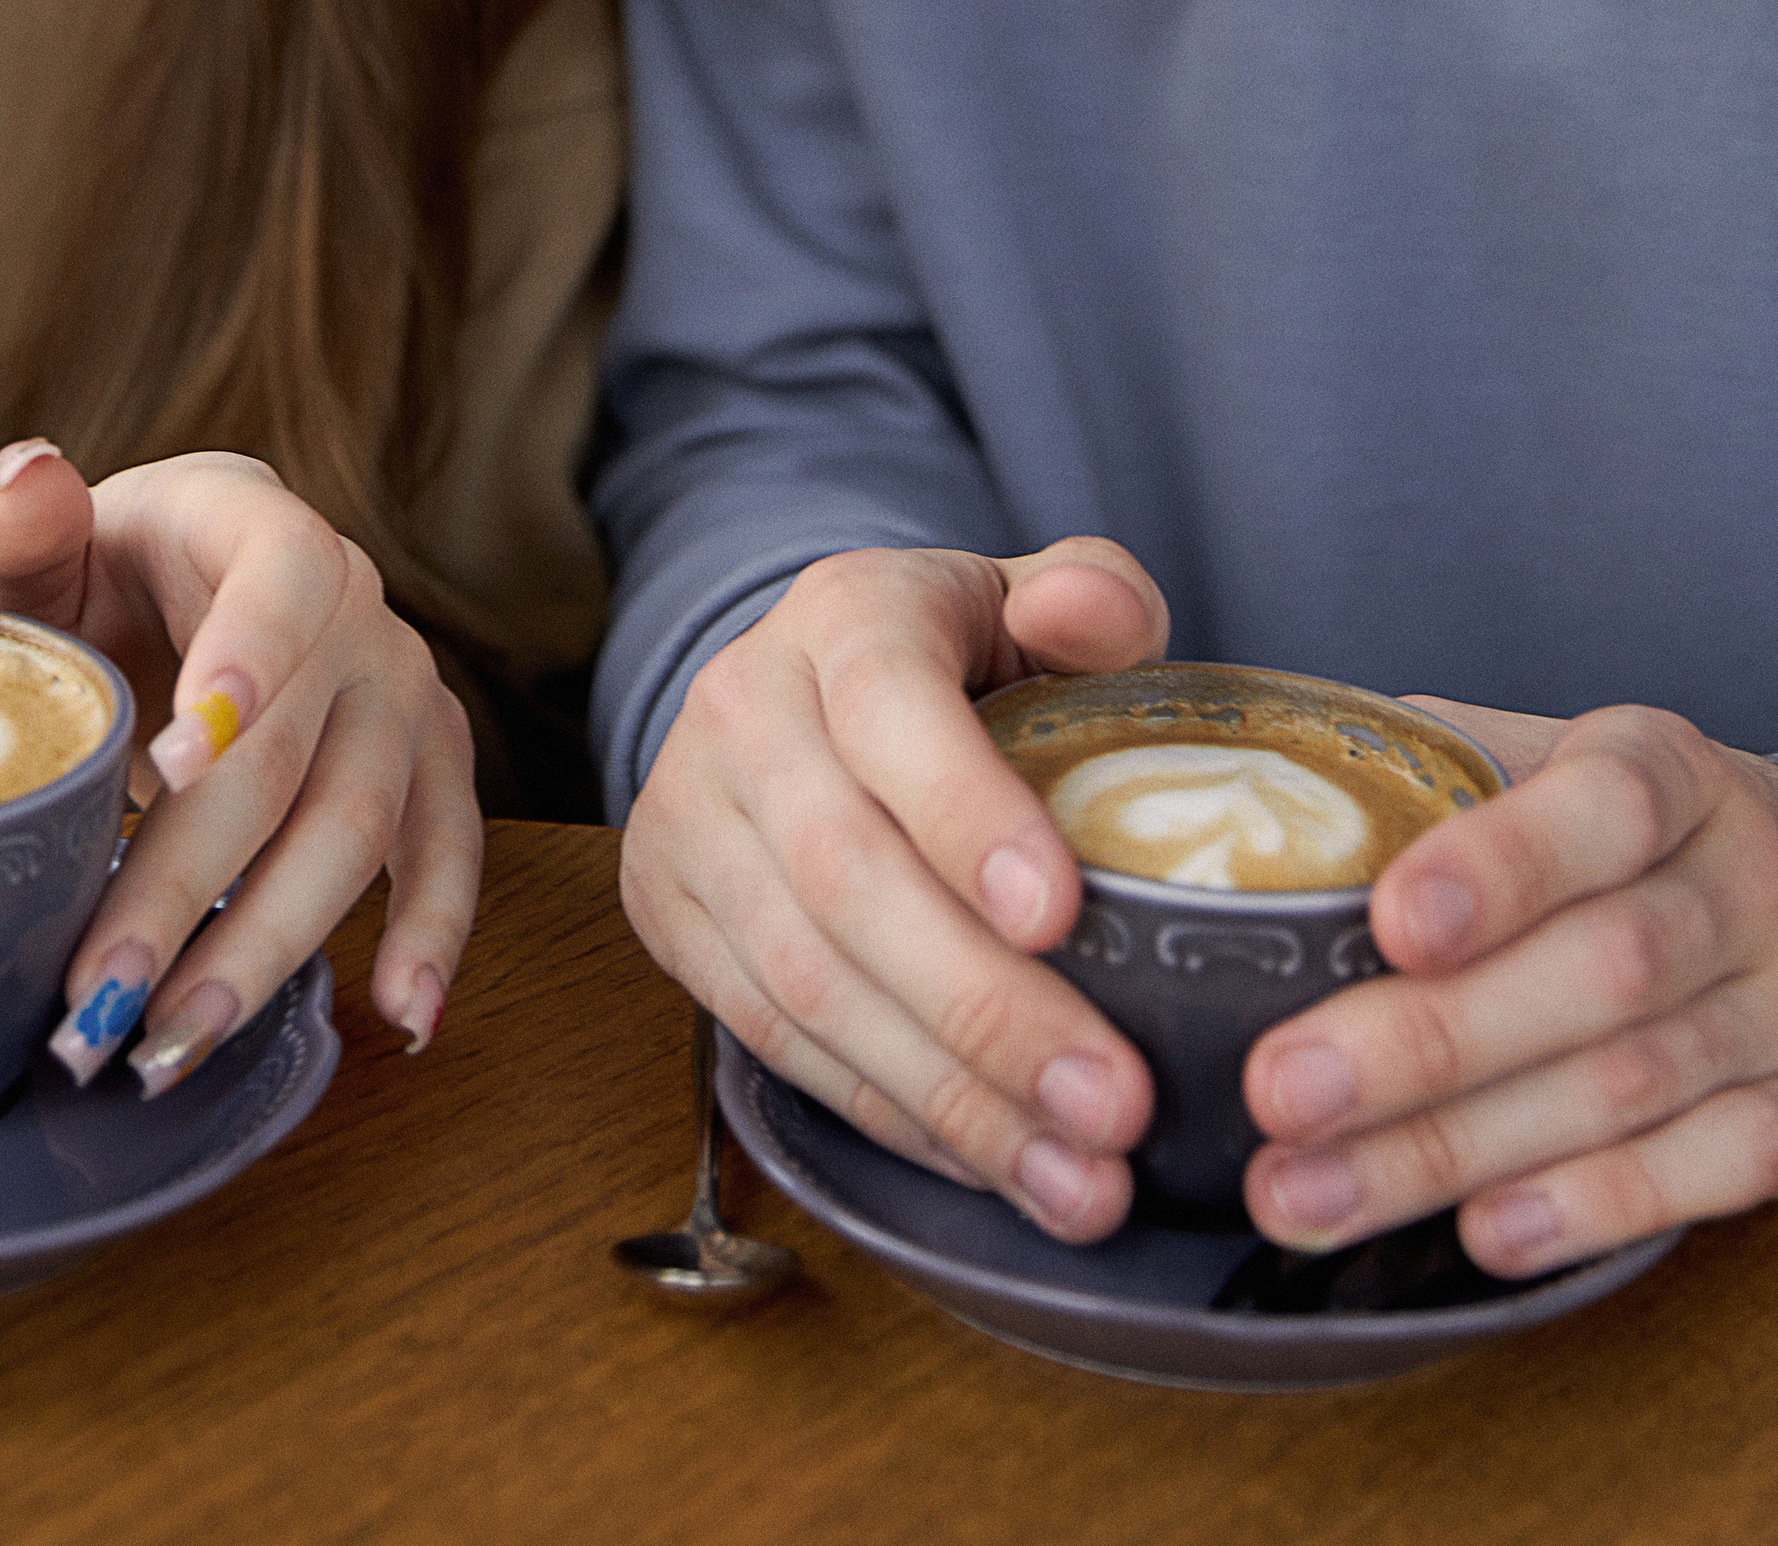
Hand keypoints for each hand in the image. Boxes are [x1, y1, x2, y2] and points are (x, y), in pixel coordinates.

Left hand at [0, 441, 479, 1092]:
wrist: (176, 594)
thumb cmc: (96, 577)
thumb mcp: (43, 553)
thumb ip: (24, 528)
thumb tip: (24, 469)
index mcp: (257, 523)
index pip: (281, 577)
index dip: (245, 659)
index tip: (179, 757)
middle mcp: (355, 602)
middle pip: (294, 750)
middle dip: (194, 881)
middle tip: (104, 991)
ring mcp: (401, 686)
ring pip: (362, 823)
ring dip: (273, 941)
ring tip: (179, 1038)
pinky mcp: (427, 761)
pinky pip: (450, 846)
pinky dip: (434, 932)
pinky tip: (401, 1017)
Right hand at [620, 539, 1168, 1238]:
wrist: (806, 691)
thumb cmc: (957, 661)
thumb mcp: (1032, 602)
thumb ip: (1093, 598)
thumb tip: (1091, 615)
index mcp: (844, 614)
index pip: (891, 706)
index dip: (967, 814)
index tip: (1062, 917)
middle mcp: (742, 707)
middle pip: (845, 874)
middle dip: (984, 1007)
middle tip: (1115, 1105)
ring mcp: (687, 815)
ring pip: (804, 980)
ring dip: (947, 1097)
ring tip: (1078, 1179)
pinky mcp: (662, 913)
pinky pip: (772, 1038)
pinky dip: (889, 1115)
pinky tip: (990, 1163)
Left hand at [1243, 698, 1777, 1275]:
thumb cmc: (1610, 827)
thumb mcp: (1542, 760)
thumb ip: (1421, 775)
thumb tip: (1229, 787)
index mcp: (1663, 772)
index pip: (1600, 807)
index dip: (1500, 868)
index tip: (1391, 922)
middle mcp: (1736, 886)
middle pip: (1600, 970)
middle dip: (1430, 1042)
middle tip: (1281, 1089)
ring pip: (1627, 1087)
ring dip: (1455, 1149)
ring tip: (1305, 1190)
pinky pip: (1709, 1172)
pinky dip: (1586, 1208)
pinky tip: (1475, 1231)